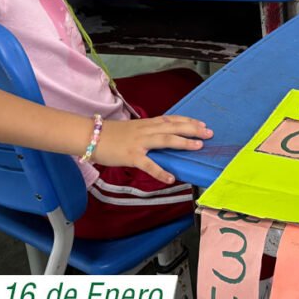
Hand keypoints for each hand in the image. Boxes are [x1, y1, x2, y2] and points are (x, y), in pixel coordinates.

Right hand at [93, 115, 211, 183]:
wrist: (89, 136)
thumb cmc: (109, 134)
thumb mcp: (132, 129)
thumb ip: (147, 131)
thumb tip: (161, 136)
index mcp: (146, 124)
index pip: (171, 119)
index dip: (188, 121)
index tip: (202, 123)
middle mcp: (146, 130)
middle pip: (173, 127)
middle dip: (193, 129)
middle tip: (209, 133)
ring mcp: (139, 143)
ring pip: (165, 140)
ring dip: (183, 143)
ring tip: (198, 147)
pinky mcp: (131, 156)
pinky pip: (148, 165)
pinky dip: (160, 172)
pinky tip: (171, 179)